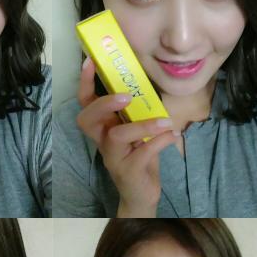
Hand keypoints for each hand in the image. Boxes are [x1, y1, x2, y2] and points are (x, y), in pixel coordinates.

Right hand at [77, 58, 179, 215]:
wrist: (141, 194)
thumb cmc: (140, 157)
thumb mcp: (138, 131)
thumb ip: (139, 112)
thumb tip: (152, 84)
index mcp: (103, 128)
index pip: (85, 103)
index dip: (84, 83)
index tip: (90, 62)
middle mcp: (102, 141)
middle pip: (87, 119)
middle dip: (104, 104)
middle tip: (127, 96)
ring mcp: (113, 157)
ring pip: (117, 136)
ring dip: (142, 126)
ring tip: (165, 121)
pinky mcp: (128, 172)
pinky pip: (141, 153)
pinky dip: (159, 142)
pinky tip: (172, 136)